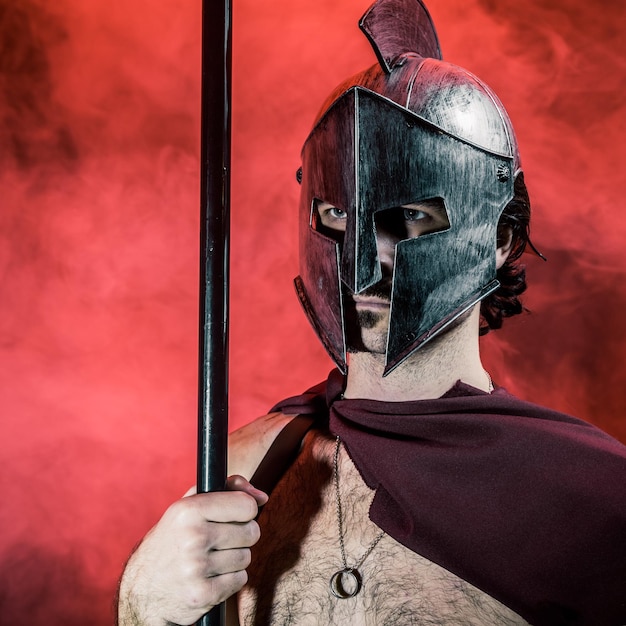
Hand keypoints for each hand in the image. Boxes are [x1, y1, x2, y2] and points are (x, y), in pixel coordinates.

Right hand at [118, 475, 267, 625]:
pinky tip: (211, 576)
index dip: (245, 511)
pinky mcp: (202, 594)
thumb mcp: (190, 505)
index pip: (247, 505)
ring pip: (246, 557)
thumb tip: (262, 496)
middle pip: (252, 532)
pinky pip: (240, 580)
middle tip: (220, 540)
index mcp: (189, 510)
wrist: (142, 588)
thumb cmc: (173, 540)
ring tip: (212, 559)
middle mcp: (193, 537)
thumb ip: (226, 489)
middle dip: (241, 536)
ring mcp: (197, 568)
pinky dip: (231, 579)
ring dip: (234, 559)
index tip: (233, 516)